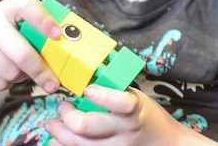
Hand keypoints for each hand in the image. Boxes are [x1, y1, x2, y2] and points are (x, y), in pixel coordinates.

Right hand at [0, 0, 60, 92]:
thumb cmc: (6, 30)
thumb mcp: (21, 21)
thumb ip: (41, 30)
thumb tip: (70, 48)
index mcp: (11, 7)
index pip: (28, 8)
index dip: (44, 21)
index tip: (57, 35)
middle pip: (21, 53)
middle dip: (40, 71)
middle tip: (53, 83)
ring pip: (11, 72)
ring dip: (23, 76)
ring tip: (23, 68)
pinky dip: (8, 83)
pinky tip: (6, 72)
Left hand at [45, 86, 217, 145]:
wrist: (164, 143)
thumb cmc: (147, 118)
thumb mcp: (138, 98)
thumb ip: (116, 91)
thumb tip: (89, 78)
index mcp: (134, 111)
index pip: (121, 103)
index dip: (103, 96)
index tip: (89, 89)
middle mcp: (123, 131)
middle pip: (87, 127)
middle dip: (67, 115)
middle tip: (63, 107)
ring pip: (77, 144)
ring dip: (58, 132)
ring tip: (53, 123)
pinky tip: (57, 139)